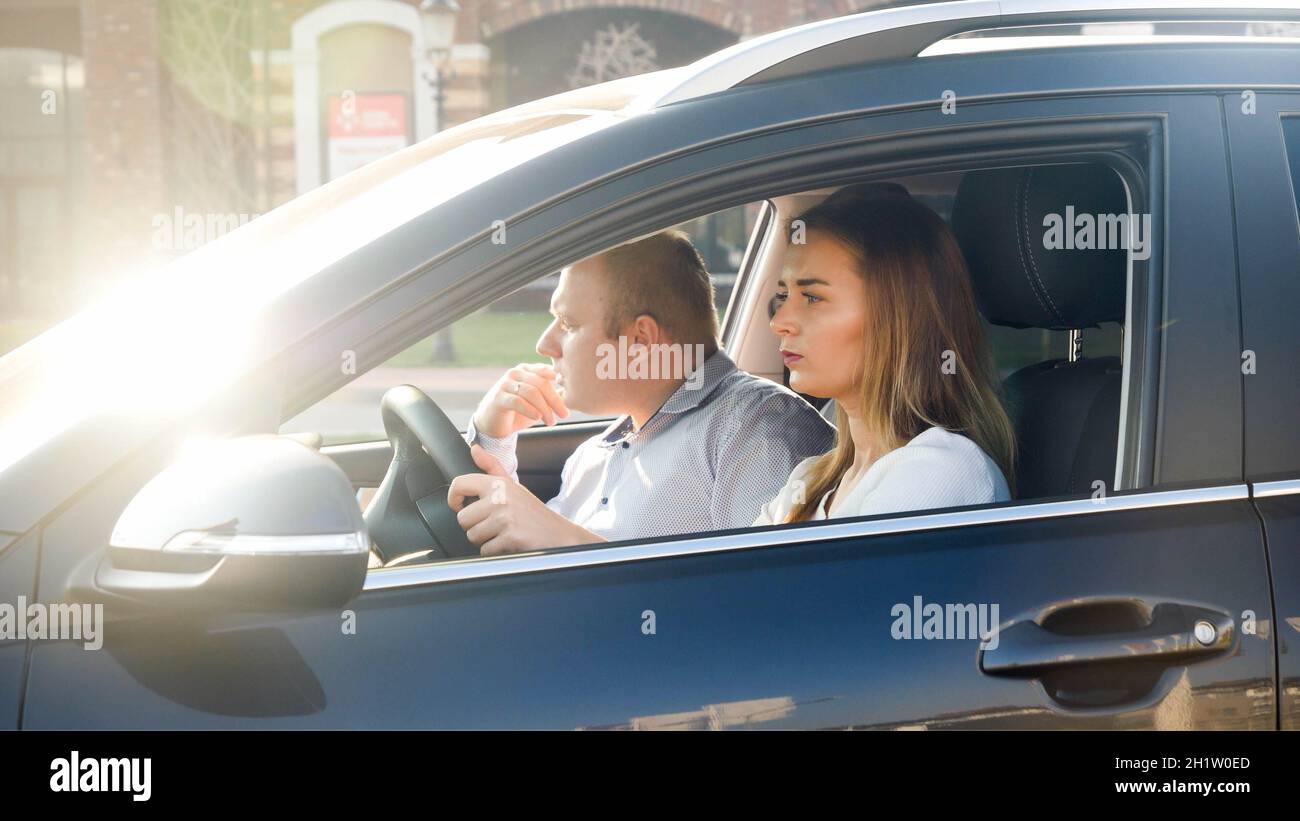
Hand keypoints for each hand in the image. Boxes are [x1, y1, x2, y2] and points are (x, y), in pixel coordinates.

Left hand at [448, 445, 601, 555]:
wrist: (560, 535)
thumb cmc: (534, 513)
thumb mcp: (514, 486)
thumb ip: (492, 467)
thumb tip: (474, 449)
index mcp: (498, 484)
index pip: (460, 484)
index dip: (453, 498)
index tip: (459, 505)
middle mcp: (500, 497)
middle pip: (463, 518)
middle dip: (475, 527)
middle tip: (494, 525)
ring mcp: (505, 517)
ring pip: (473, 536)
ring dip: (485, 540)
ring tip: (502, 534)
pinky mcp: (510, 536)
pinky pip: (486, 550)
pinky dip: (495, 552)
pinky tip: (509, 544)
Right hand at [471, 363, 568, 438]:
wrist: (493, 424)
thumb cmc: (518, 412)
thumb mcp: (539, 403)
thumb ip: (553, 395)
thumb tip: (572, 392)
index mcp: (526, 370)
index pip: (546, 372)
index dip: (560, 384)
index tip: (572, 396)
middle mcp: (515, 373)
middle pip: (541, 383)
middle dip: (555, 400)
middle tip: (565, 414)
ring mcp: (505, 384)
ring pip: (530, 392)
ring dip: (544, 408)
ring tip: (551, 422)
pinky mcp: (498, 397)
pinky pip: (517, 401)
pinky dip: (530, 410)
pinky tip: (538, 418)